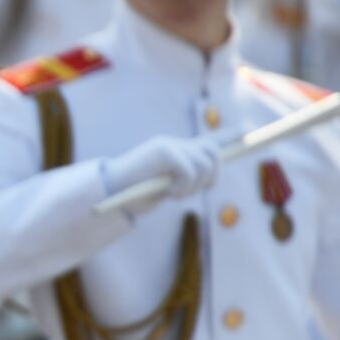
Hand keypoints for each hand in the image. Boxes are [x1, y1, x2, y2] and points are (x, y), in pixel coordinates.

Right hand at [102, 135, 219, 212]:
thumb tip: (209, 177)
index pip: (208, 145)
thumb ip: (185, 179)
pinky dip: (182, 188)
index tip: (230, 155)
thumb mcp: (165, 188)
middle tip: (189, 191)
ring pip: (204, 164)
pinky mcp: (163, 151)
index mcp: (175, 151)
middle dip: (211, 177)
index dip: (223, 149)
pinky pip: (189, 172)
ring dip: (193, 186)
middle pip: (213, 152)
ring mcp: (168, 145)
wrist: (108, 194)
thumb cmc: (134, 196)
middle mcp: (173, 143)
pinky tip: (166, 193)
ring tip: (174, 193)